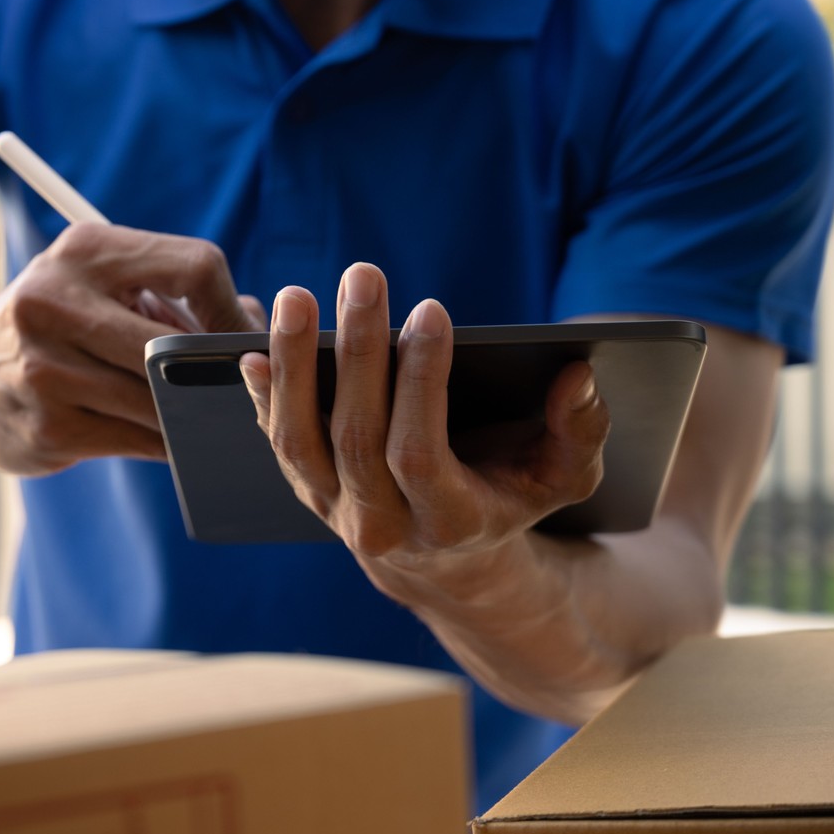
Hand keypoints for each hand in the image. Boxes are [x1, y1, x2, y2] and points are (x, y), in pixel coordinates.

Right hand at [0, 223, 262, 474]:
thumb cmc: (52, 321)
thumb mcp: (94, 282)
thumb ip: (169, 294)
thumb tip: (258, 326)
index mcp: (85, 251)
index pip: (197, 266)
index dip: (234, 308)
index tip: (243, 336)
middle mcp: (57, 301)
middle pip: (180, 343)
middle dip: (215, 368)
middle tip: (242, 387)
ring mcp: (47, 368)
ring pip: (162, 399)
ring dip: (196, 411)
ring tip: (216, 415)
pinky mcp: (48, 426)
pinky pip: (139, 440)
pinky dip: (170, 442)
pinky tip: (179, 440)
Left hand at [238, 263, 608, 587]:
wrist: (449, 556)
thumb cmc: (512, 494)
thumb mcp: (565, 475)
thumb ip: (582, 431)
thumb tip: (578, 378)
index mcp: (448, 523)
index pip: (418, 452)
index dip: (422, 383)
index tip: (430, 311)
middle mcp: (381, 526)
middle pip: (355, 436)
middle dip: (360, 351)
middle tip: (364, 277)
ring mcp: (334, 509)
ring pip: (299, 438)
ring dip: (294, 363)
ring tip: (297, 297)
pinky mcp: (305, 487)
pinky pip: (274, 440)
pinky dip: (262, 394)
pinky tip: (251, 349)